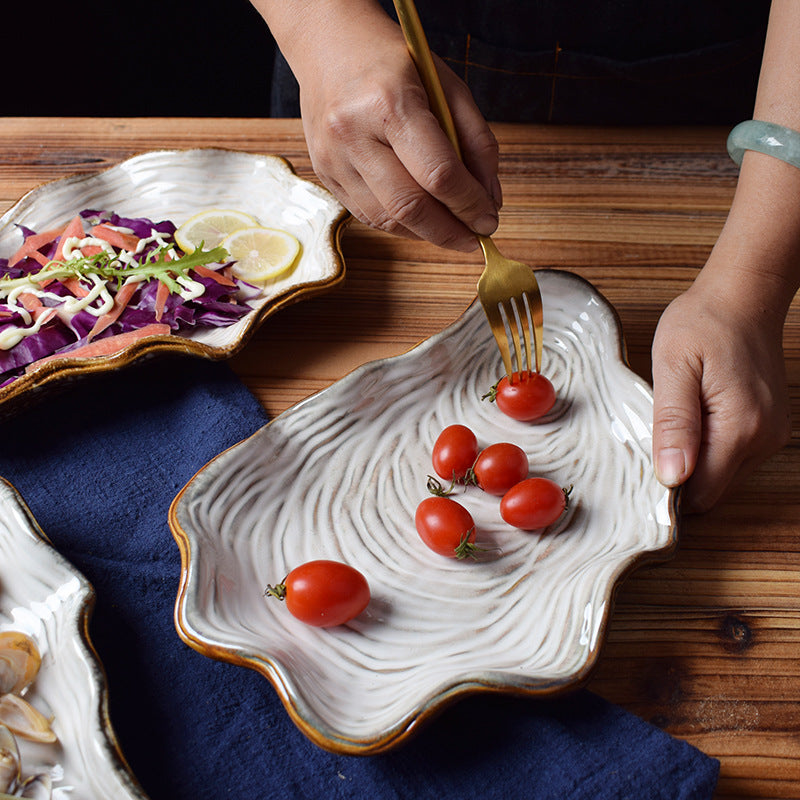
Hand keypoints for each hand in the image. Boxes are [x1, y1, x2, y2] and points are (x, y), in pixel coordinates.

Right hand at [287, 5, 500, 250]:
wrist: (328, 45)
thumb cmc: (394, 63)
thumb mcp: (448, 86)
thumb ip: (477, 143)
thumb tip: (490, 200)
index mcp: (389, 102)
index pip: (438, 174)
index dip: (470, 205)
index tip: (489, 220)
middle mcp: (354, 133)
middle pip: (409, 207)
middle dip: (450, 232)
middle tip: (475, 239)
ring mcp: (333, 158)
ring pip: (387, 220)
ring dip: (426, 233)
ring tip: (451, 229)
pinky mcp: (324, 174)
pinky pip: (369, 216)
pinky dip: (402, 224)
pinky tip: (422, 218)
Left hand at [651, 276, 790, 512]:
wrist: (742, 296)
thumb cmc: (703, 324)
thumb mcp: (673, 367)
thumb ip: (674, 423)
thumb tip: (672, 475)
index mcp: (740, 428)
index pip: (701, 494)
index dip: (667, 491)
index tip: (641, 470)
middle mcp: (764, 438)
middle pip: (713, 491)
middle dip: (679, 478)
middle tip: (651, 439)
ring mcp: (770, 433)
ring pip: (723, 476)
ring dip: (694, 462)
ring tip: (673, 421)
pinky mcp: (767, 426)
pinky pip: (733, 456)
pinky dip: (708, 449)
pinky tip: (692, 419)